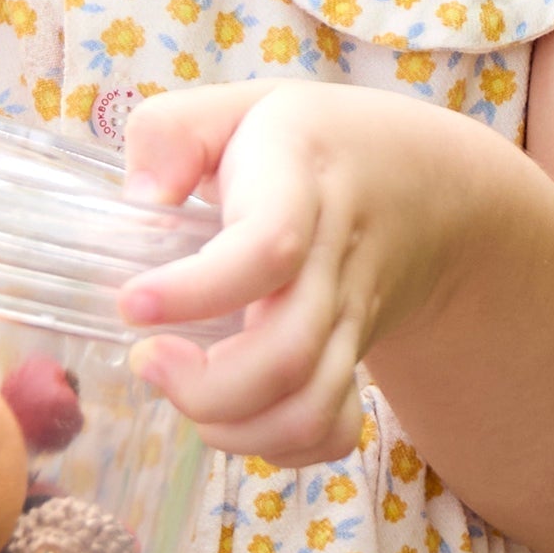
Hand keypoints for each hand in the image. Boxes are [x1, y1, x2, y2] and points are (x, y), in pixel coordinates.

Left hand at [114, 80, 466, 466]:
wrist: (422, 182)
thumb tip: (140, 197)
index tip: (132, 302)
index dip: (196, 289)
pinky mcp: (354, 360)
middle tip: (146, 357)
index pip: (266, 246)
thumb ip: (173, 132)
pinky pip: (331, 431)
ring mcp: (350, 319)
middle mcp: (333, 260)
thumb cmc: (308, 143)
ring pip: (309, 409)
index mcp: (300, 182)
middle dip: (204, 384)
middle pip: (287, 354)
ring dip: (232, 426)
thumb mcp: (240, 106)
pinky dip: (276, 447)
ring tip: (177, 388)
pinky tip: (231, 414)